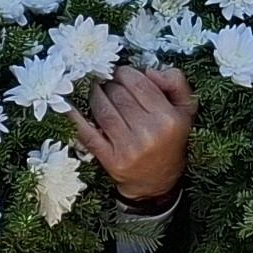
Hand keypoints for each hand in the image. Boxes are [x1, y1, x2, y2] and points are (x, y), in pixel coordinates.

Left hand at [70, 66, 194, 203]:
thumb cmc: (170, 139)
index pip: (138, 83)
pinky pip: (88, 134)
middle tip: (109, 83)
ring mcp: (129, 148)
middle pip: (118, 95)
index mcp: (169, 118)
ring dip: (95, 96)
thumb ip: (174, 81)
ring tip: (96, 90)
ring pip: (103, 110)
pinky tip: (67, 106)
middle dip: (110, 84)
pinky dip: (75, 118)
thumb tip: (147, 70)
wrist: (159, 182)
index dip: (125, 74)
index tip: (121, 75)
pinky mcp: (111, 160)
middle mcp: (149, 132)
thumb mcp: (185, 109)